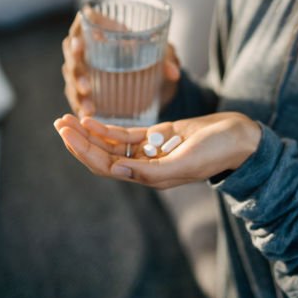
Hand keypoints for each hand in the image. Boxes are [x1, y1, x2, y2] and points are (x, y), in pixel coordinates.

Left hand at [52, 111, 261, 189]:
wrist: (239, 137)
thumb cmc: (218, 150)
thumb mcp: (186, 161)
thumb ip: (152, 170)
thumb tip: (118, 170)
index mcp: (151, 177)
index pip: (107, 166)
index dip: (84, 151)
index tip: (66, 133)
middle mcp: (146, 167)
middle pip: (103, 156)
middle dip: (79, 141)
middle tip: (58, 124)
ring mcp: (151, 151)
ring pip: (111, 145)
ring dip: (88, 133)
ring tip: (66, 120)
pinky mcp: (158, 137)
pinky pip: (126, 135)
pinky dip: (107, 128)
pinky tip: (90, 119)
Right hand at [61, 5, 180, 117]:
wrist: (149, 75)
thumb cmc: (150, 53)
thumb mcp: (161, 54)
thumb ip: (166, 59)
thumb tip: (174, 73)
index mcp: (103, 26)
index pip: (87, 19)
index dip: (82, 27)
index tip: (85, 40)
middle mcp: (88, 44)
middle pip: (72, 47)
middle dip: (76, 61)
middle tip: (85, 74)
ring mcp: (82, 65)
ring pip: (71, 71)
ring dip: (77, 84)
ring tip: (88, 97)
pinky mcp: (82, 85)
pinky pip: (74, 93)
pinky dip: (79, 103)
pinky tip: (86, 113)